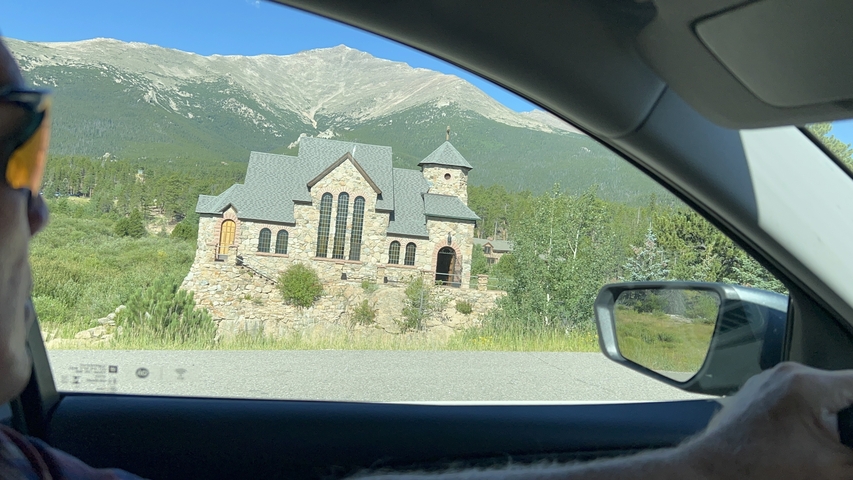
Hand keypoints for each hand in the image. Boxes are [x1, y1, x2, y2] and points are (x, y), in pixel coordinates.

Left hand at [685, 362, 852, 478]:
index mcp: (808, 383)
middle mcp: (788, 372)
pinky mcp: (758, 390)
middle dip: (850, 415)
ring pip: (821, 392)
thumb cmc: (764, 469)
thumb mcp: (831, 469)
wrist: (712, 471)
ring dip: (833, 416)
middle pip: (843, 387)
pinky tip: (807, 440)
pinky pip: (796, 395)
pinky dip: (810, 414)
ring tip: (826, 444)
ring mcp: (769, 379)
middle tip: (841, 442)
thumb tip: (852, 440)